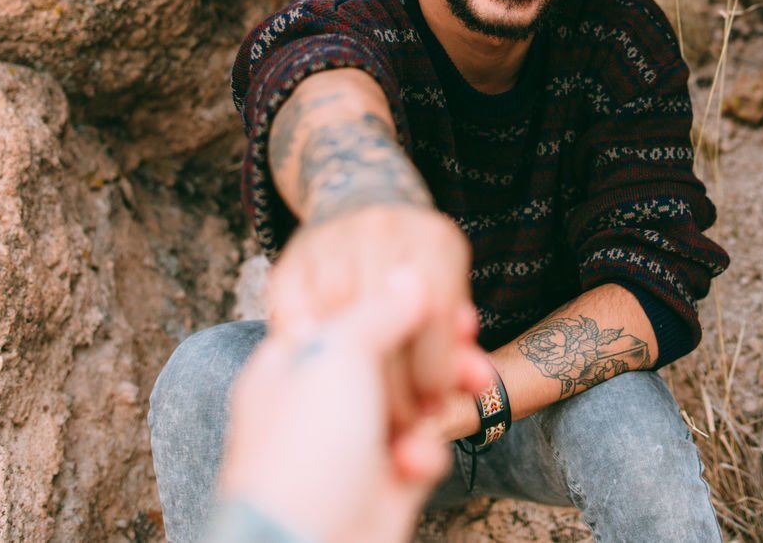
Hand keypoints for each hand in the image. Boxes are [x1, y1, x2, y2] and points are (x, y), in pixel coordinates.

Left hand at [218, 270, 487, 542]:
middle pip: (384, 356)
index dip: (389, 298)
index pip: (342, 315)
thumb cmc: (306, 449)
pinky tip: (417, 461)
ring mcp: (349, 448)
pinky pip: (418, 452)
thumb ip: (378, 310)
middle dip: (430, 344)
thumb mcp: (338, 354)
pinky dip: (426, 452)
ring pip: (410, 403)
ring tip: (474, 379)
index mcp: (288, 364)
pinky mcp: (382, 488)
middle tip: (467, 326)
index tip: (429, 284)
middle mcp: (317, 403)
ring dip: (441, 394)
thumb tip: (409, 275)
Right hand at [269, 203, 479, 432]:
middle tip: (400, 425)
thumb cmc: (416, 271)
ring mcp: (332, 239)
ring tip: (363, 413)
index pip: (434, 311)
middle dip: (393, 385)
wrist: (361, 201)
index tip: (433, 407)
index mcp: (434, 239)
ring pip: (336, 313)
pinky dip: (304, 351)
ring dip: (347, 375)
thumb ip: (459, 343)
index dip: (434, 370)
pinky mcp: (290, 256)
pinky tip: (320, 382)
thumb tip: (481, 384)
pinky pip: (290, 310)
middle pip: (383, 316)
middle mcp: (383, 229)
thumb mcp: (447, 293)